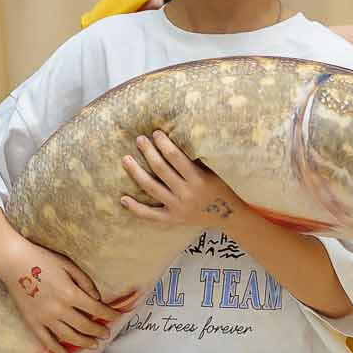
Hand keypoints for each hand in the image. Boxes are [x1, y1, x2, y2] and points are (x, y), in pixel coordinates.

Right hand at [1, 240, 135, 352]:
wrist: (13, 262)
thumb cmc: (42, 259)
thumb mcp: (69, 265)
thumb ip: (85, 282)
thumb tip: (96, 298)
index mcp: (71, 293)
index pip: (96, 309)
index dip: (109, 314)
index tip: (116, 317)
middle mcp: (60, 309)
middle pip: (85, 326)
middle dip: (98, 331)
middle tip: (105, 334)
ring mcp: (45, 318)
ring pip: (68, 336)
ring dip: (83, 342)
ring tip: (93, 344)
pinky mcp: (32, 322)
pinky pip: (46, 341)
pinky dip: (56, 350)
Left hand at [120, 128, 235, 231]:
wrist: (229, 216)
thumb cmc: (221, 187)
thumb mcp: (213, 171)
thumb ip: (196, 159)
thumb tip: (176, 135)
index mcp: (198, 179)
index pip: (175, 157)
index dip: (164, 143)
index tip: (156, 132)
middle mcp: (186, 194)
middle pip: (161, 170)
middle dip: (149, 152)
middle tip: (139, 140)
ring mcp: (177, 208)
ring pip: (151, 188)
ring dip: (136, 173)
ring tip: (126, 159)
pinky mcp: (172, 219)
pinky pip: (150, 215)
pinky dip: (135, 208)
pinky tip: (123, 198)